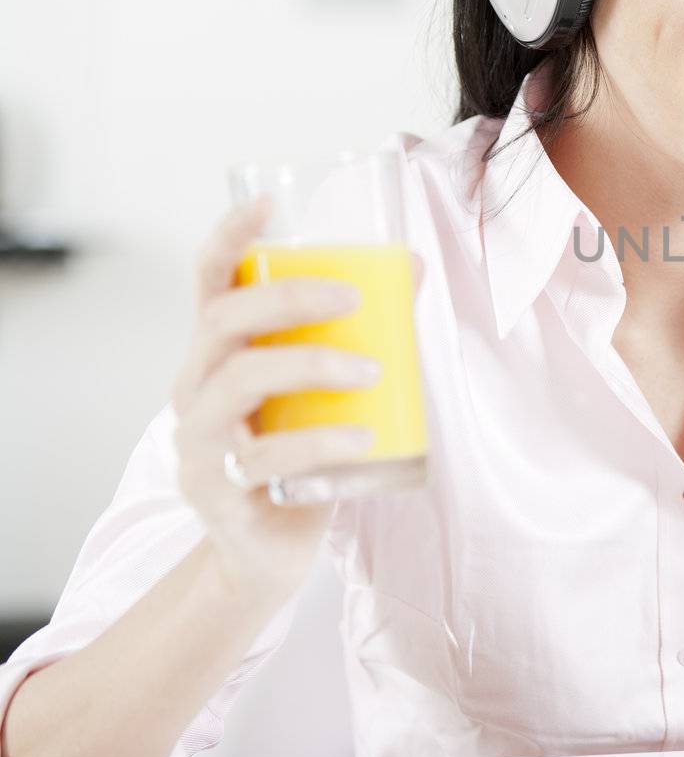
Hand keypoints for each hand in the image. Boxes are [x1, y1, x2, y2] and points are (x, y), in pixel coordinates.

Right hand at [171, 194, 382, 602]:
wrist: (268, 553)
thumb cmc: (300, 454)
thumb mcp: (325, 390)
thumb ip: (360, 334)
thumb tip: (413, 268)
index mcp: (219, 352)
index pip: (211, 282)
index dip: (230, 238)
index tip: (267, 203)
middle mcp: (196, 388)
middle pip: (222, 322)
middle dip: (287, 298)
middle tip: (354, 298)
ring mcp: (199, 441)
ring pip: (236, 386)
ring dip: (310, 366)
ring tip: (372, 372)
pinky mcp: (217, 491)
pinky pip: (264, 460)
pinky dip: (319, 443)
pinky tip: (366, 439)